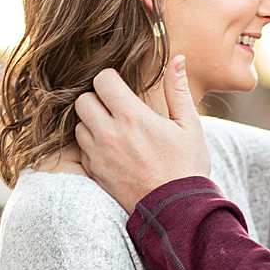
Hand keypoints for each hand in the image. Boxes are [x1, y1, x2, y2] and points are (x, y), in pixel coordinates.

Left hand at [73, 56, 209, 212]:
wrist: (177, 210)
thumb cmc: (187, 166)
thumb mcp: (190, 126)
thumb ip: (178, 90)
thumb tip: (178, 59)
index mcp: (132, 116)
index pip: (102, 80)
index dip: (112, 80)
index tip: (123, 88)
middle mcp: (109, 133)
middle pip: (83, 100)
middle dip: (98, 100)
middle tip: (116, 109)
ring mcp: (98, 154)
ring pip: (79, 125)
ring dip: (92, 123)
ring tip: (115, 131)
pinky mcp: (93, 171)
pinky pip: (81, 149)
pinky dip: (92, 146)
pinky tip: (112, 151)